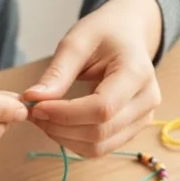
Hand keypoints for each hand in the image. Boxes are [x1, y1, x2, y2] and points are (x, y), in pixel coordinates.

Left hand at [24, 0, 161, 156]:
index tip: (36, 106)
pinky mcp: (133, 130)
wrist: (130, 34)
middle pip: (100, 132)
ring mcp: (143, 119)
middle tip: (34, 113)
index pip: (102, 108)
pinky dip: (75, 142)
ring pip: (99, 147)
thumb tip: (32, 99)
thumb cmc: (105, 32)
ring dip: (65, 139)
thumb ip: (57, 72)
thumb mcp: (78, 41)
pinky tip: (60, 125)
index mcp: (138, 72)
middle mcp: (147, 101)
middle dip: (61, 128)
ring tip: (45, 119)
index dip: (66, 114)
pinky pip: (101, 148)